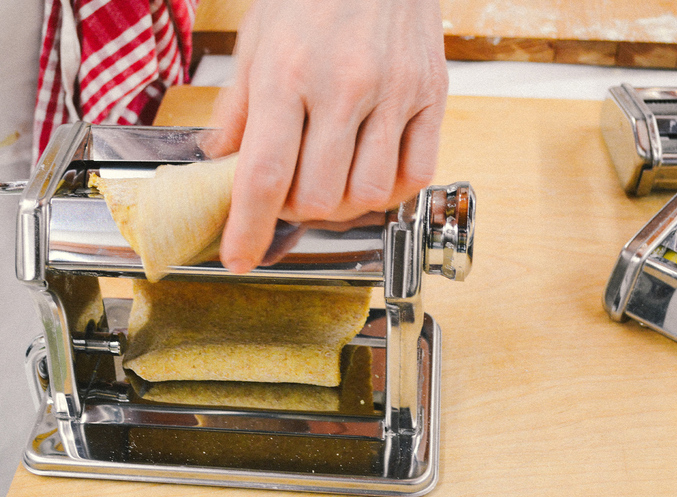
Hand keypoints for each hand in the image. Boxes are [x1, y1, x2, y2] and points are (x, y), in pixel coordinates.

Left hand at [203, 0, 447, 273]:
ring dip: (342, 204)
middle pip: (316, 196)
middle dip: (295, 210)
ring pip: (367, 195)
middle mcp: (343, 86)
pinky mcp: (432, 95)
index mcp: (287, 72)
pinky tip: (372, 169)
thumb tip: (222, 162)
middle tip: (290, 192)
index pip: (262, 175)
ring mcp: (395, 92)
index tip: (238, 257)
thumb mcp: (258, 38)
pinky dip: (391, 190)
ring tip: (333, 179)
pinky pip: (417, 173)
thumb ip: (239, 107)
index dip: (246, 228)